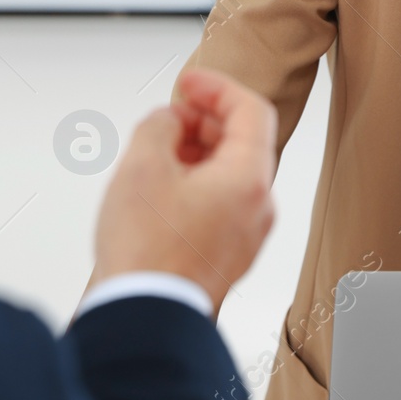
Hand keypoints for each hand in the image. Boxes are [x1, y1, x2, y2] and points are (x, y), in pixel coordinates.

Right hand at [93, 66, 277, 312]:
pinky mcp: (228, 256)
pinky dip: (198, 183)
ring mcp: (246, 235)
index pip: (251, 110)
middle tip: (168, 118)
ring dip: (198, 153)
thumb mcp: (142, 166)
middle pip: (243, 143)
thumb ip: (159, 125)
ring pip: (230, 175)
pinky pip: (221, 204)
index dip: (217, 87)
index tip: (189, 82)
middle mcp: (258, 207)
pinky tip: (162, 189)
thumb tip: (168, 123)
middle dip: (204, 121)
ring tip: (157, 154)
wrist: (145, 318)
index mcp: (249, 179)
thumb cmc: (147, 253)